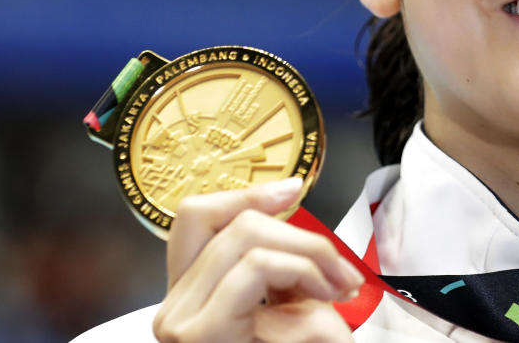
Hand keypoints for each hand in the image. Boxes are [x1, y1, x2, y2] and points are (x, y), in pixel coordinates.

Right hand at [152, 177, 363, 341]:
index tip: (295, 189)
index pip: (195, 219)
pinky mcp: (199, 335)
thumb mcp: (291, 308)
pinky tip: (324, 304)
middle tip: (343, 274)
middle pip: (235, 224)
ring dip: (309, 255)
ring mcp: (181, 323)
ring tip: (338, 291)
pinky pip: (257, 268)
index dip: (245, 193)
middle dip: (303, 235)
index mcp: (193, 296)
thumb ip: (281, 266)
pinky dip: (302, 273)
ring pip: (248, 237)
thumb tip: (287, 201)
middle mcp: (174, 309)